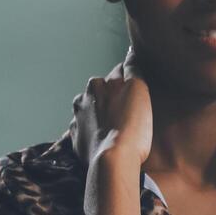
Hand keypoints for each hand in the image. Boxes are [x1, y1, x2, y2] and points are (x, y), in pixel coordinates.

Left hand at [70, 47, 152, 168]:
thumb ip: (133, 68)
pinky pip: (86, 132)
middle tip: (130, 114)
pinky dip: (95, 134)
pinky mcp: (76, 142)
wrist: (114, 162)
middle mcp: (82, 100)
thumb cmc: (130, 125)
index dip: (130, 84)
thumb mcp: (139, 89)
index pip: (117, 76)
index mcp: (96, 85)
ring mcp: (77, 122)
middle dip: (113, 99)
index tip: (139, 95)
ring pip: (92, 113)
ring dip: (102, 117)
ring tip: (118, 130)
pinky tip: (107, 141)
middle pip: (102, 94)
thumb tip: (130, 52)